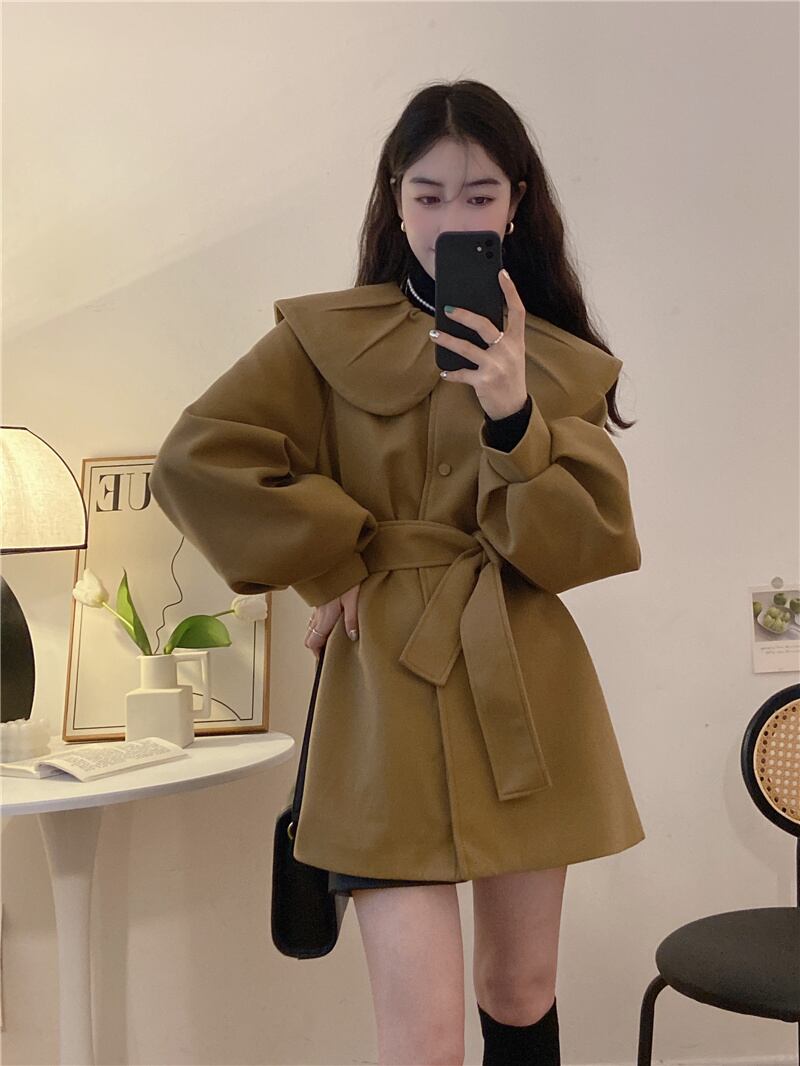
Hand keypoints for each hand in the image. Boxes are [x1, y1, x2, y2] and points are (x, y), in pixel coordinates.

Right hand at [304, 582, 360, 659]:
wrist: (335, 558)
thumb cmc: (345, 576)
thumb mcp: (353, 599)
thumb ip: (352, 619)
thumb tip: (352, 637)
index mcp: (325, 617)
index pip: (313, 642)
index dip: (317, 654)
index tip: (324, 662)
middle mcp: (318, 613)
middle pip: (310, 636)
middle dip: (316, 646)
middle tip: (327, 653)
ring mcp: (318, 605)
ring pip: (312, 625)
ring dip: (318, 633)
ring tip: (331, 639)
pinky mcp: (320, 597)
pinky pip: (316, 614)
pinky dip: (320, 622)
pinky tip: (332, 619)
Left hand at [431, 268, 527, 420]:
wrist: (513, 408)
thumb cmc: (509, 377)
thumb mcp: (512, 355)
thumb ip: (500, 339)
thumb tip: (474, 320)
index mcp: (517, 341)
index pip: (517, 310)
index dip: (510, 291)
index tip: (501, 273)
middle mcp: (508, 351)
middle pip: (484, 325)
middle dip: (464, 315)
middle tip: (447, 309)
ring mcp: (496, 366)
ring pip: (467, 348)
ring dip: (447, 340)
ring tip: (434, 334)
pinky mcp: (484, 381)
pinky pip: (462, 373)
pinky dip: (451, 373)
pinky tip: (443, 372)